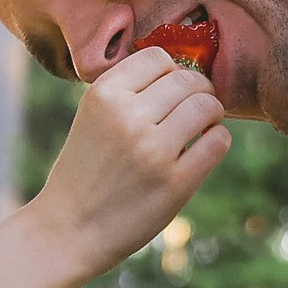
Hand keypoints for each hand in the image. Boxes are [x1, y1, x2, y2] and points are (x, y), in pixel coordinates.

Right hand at [0, 46, 229, 287]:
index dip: (171, 72)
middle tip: (192, 111)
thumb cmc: (85, 171)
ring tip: (199, 130)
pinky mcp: (175, 182)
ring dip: (211, 114)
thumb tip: (186, 73)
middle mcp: (128, 116)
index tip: (170, 92)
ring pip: (207, 106)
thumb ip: (130, 92)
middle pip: (188, 80)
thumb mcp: (93, 117)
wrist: (68, 230)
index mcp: (104, 94)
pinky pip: (218, 141)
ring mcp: (153, 149)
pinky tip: (201, 151)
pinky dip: (217, 141)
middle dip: (197, 91)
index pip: (158, 58)